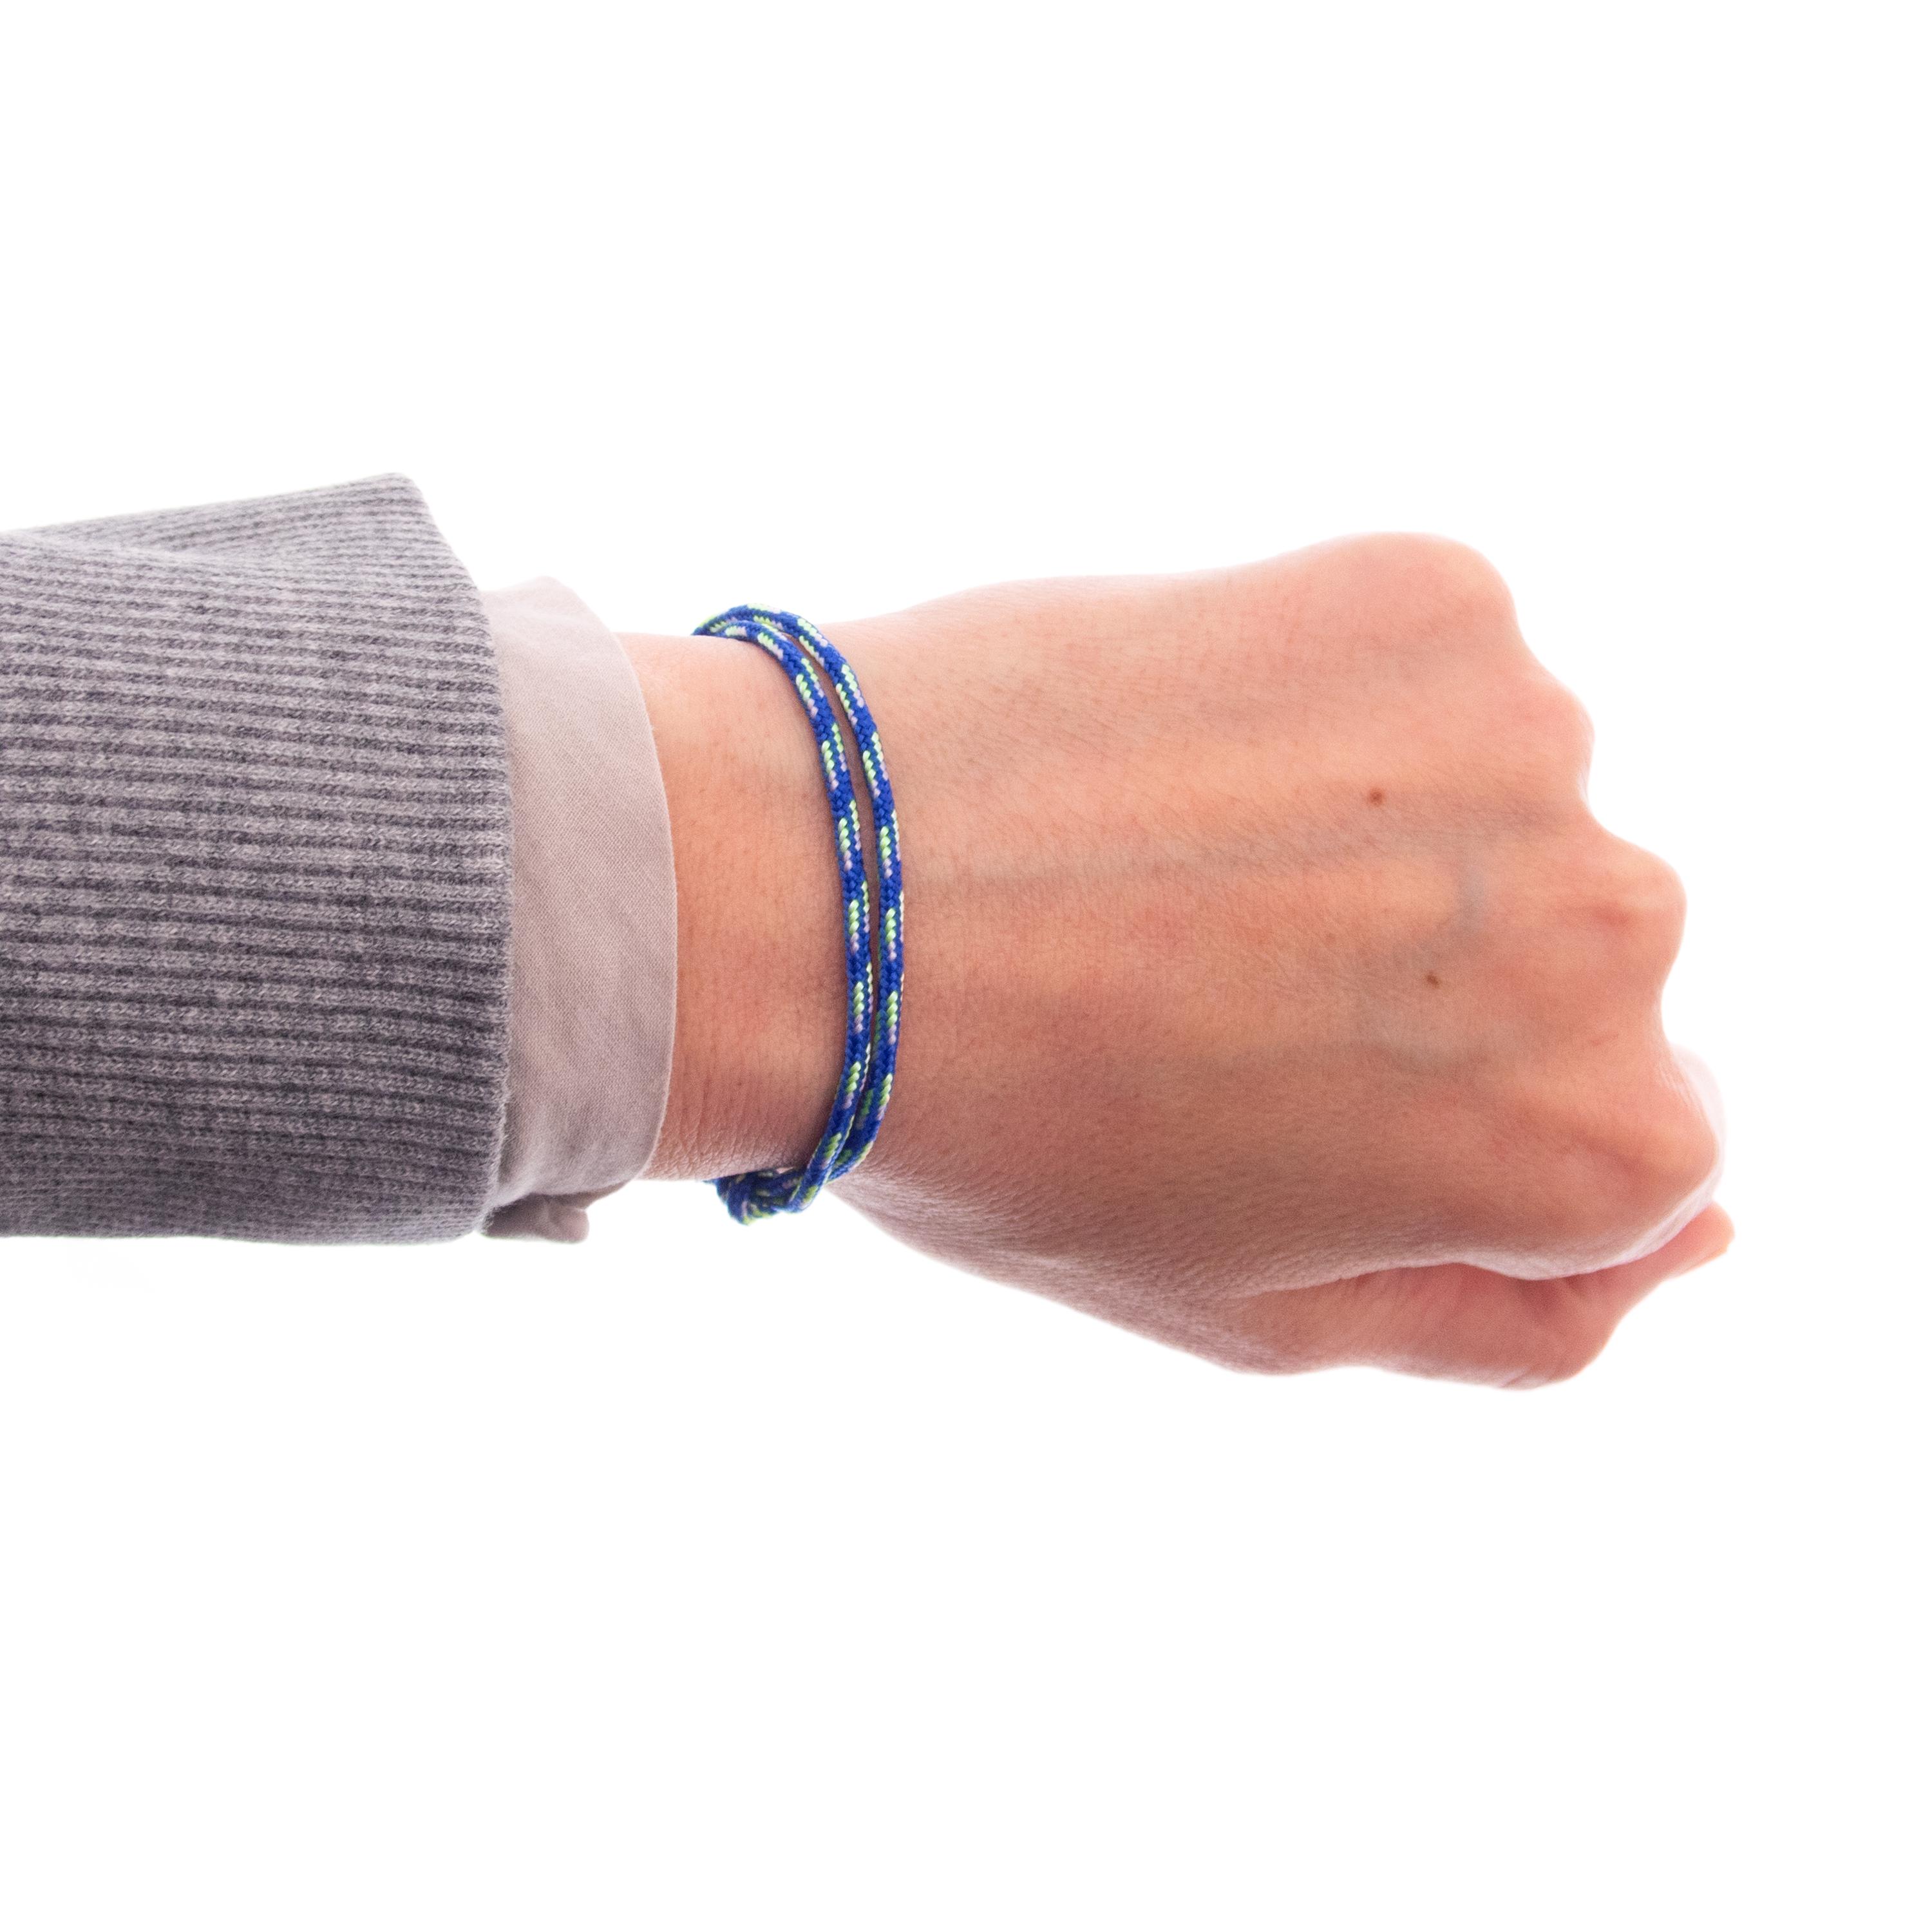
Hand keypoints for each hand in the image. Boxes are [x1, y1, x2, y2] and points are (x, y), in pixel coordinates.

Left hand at [624, 536, 1727, 1381]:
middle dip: (1430, 973)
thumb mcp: (1270, 1313)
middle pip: (1581, 961)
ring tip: (1176, 859)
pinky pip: (1427, 666)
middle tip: (1213, 972)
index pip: (1630, 1141)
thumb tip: (1705, 1235)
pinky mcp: (1433, 593)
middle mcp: (1622, 933)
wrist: (811, 895)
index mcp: (1599, 1146)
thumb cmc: (1018, 1137)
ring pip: (1502, 800)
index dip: (1448, 1118)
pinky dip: (1327, 702)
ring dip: (1376, 824)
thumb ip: (1523, 1312)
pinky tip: (1179, 748)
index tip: (1299, 1086)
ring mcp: (1534, 741)